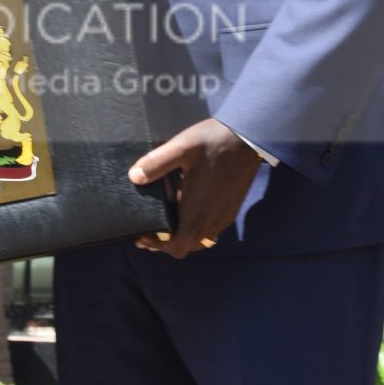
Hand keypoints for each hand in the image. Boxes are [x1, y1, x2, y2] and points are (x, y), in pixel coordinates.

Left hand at [130, 120, 261, 257]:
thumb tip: (134, 177)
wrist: (249, 137)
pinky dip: (196, 227)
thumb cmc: (213, 142)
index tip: (142, 235)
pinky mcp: (231, 209)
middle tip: (151, 230)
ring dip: (183, 235)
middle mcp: (212, 222)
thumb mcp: (181, 148)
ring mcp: (224, 217)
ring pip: (201, 239)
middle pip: (188, 247)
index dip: (157, 246)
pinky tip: (187, 208)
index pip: (176, 248)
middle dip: (168, 243)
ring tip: (167, 220)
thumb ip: (156, 164)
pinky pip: (211, 229)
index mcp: (197, 214)